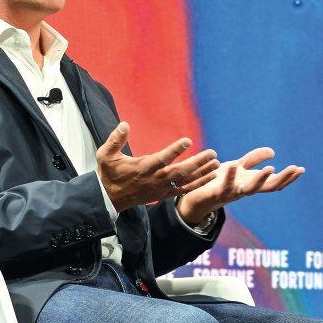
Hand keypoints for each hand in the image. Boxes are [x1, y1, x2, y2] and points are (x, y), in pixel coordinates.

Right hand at [95, 122, 219, 210]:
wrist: (110, 198)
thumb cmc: (109, 174)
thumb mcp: (105, 155)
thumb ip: (115, 140)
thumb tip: (124, 124)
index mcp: (142, 168)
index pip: (161, 159)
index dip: (175, 150)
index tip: (188, 141)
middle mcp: (154, 180)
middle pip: (179, 171)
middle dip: (197, 162)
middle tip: (212, 153)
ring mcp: (160, 189)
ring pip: (185, 181)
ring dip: (202, 173)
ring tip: (217, 163)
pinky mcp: (164, 194)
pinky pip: (185, 190)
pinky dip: (198, 183)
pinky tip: (211, 176)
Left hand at [176, 147, 303, 223]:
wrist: (197, 195)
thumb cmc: (218, 181)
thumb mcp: (238, 167)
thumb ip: (253, 160)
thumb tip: (273, 152)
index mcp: (252, 183)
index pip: (274, 182)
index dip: (288, 177)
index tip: (301, 169)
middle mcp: (245, 190)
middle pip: (268, 187)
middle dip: (283, 178)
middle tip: (295, 169)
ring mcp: (233, 194)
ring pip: (250, 190)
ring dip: (261, 180)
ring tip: (271, 168)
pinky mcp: (217, 193)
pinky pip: (225, 186)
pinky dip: (230, 177)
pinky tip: (234, 166)